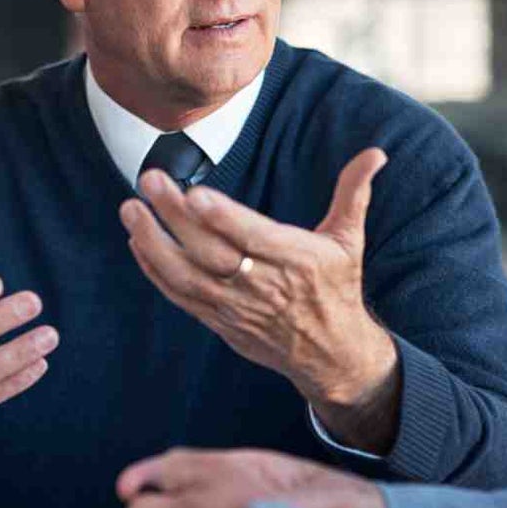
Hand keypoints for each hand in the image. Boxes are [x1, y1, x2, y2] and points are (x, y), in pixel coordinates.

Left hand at [119, 148, 401, 449]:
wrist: (331, 354)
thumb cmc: (337, 288)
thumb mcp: (349, 240)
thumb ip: (354, 193)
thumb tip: (376, 153)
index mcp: (298, 261)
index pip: (254, 237)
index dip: (224, 218)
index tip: (196, 194)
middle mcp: (264, 286)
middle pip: (213, 252)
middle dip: (176, 217)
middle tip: (149, 181)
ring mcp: (237, 307)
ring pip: (188, 277)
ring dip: (155, 243)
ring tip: (130, 209)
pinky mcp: (220, 322)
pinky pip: (182, 297)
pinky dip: (156, 271)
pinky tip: (137, 242)